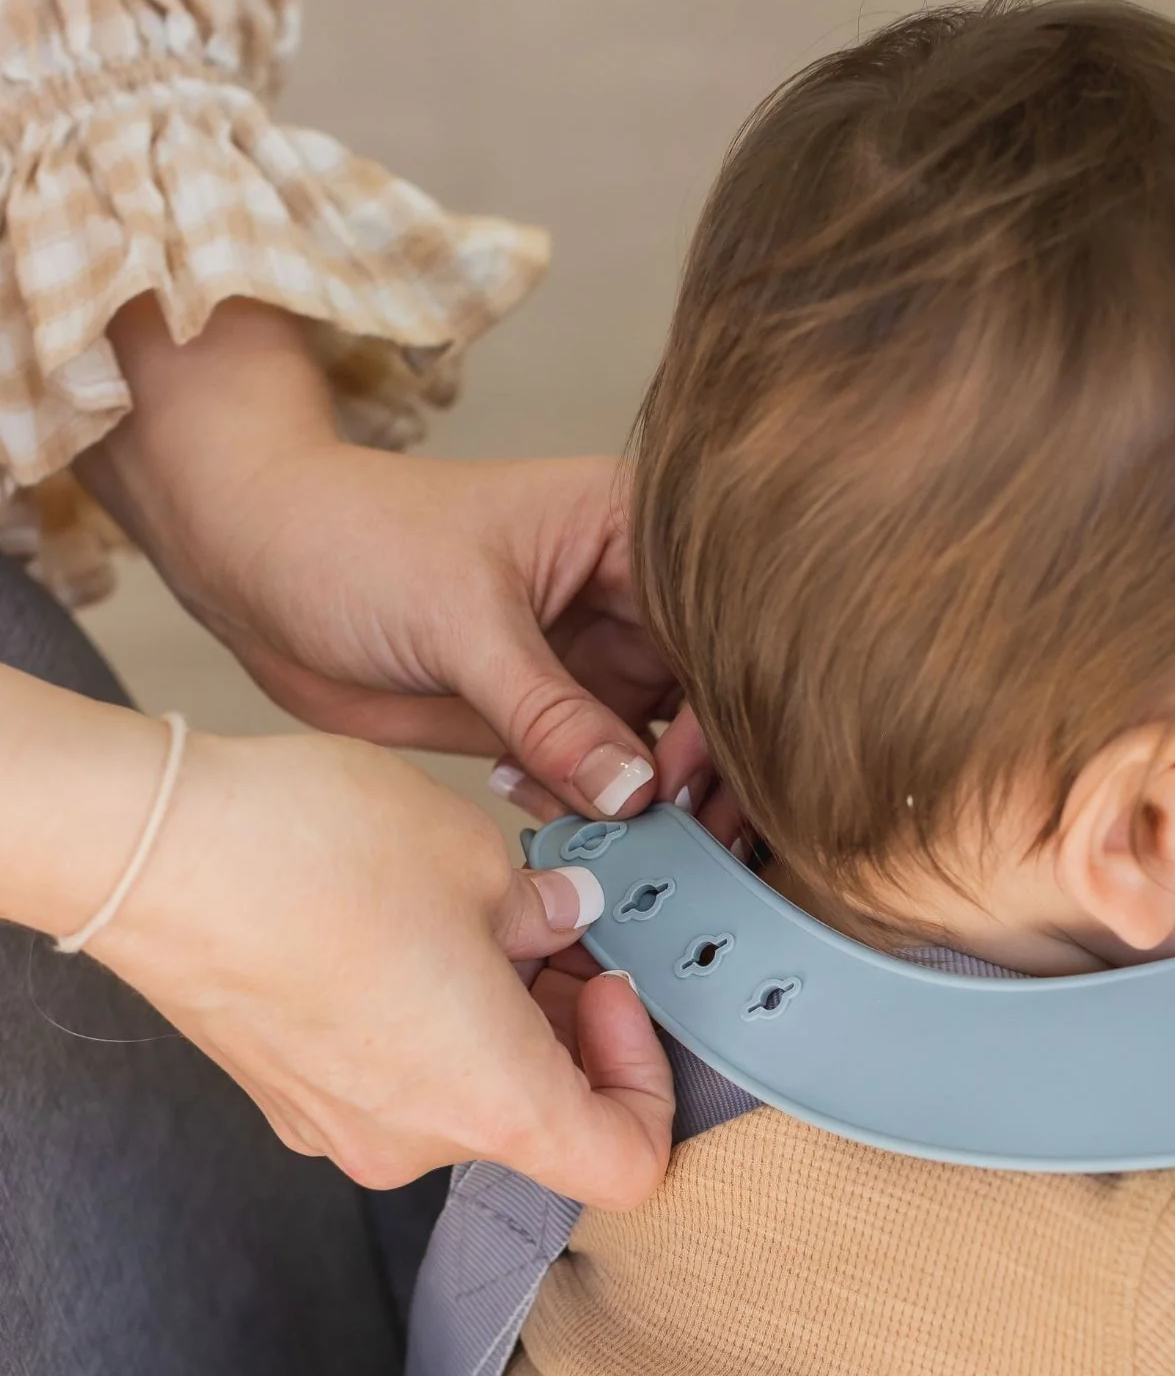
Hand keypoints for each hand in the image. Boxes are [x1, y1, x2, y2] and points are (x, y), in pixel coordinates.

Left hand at [79, 296, 740, 838]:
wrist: (256, 568)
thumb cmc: (354, 540)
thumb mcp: (460, 621)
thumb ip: (549, 712)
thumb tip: (635, 793)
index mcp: (631, 532)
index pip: (714, 632)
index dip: (716, 712)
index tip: (677, 784)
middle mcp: (631, 596)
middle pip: (711, 697)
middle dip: (700, 771)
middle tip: (687, 843)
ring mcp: (595, 657)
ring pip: (665, 745)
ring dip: (648, 801)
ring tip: (618, 842)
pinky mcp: (552, 711)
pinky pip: (603, 775)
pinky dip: (587, 805)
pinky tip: (540, 804)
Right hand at [81, 718, 677, 1204]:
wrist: (147, 850)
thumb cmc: (317, 855)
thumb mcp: (480, 856)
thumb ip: (547, 905)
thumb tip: (567, 914)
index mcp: (492, 1103)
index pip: (626, 1166)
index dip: (651, 1086)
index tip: (618, 990)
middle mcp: (416, 1142)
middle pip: (542, 1117)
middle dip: (571, 1023)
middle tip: (563, 923)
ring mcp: (343, 1127)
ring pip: (467, 1089)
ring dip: (499, 1013)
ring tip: (482, 908)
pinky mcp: (291, 1096)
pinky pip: (395, 1074)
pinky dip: (428, 1018)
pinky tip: (409, 926)